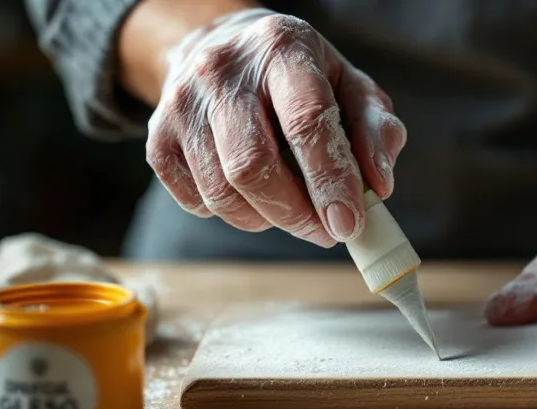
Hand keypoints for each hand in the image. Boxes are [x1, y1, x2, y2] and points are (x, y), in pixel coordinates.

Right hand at [144, 8, 405, 244]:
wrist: (222, 50)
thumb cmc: (301, 78)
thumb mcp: (350, 86)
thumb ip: (375, 131)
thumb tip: (379, 186)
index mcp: (281, 49)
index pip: (305, 121)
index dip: (329, 180)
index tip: (348, 224)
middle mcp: (222, 70)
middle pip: (253, 166)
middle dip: (296, 214)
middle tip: (325, 231)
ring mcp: (181, 103)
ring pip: (222, 193)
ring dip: (266, 219)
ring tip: (292, 208)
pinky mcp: (157, 136)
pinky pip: (196, 202)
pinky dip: (233, 214)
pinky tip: (253, 195)